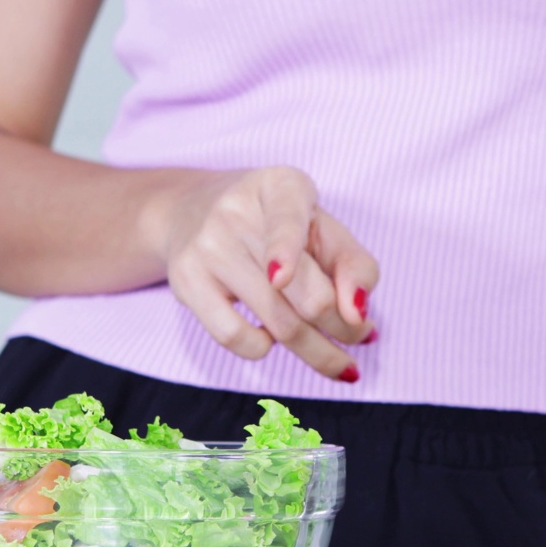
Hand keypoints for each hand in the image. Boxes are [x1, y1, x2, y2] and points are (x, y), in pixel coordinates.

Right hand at [163, 166, 377, 380]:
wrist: (193, 211)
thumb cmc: (280, 228)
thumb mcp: (323, 230)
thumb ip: (355, 266)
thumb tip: (357, 315)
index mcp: (282, 186)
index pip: (285, 219)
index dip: (282, 250)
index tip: (279, 278)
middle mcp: (237, 211)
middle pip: (306, 293)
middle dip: (344, 327)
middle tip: (359, 338)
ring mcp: (208, 247)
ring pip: (278, 323)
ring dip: (318, 352)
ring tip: (338, 360)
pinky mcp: (186, 281)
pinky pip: (234, 336)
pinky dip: (262, 348)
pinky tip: (271, 338)